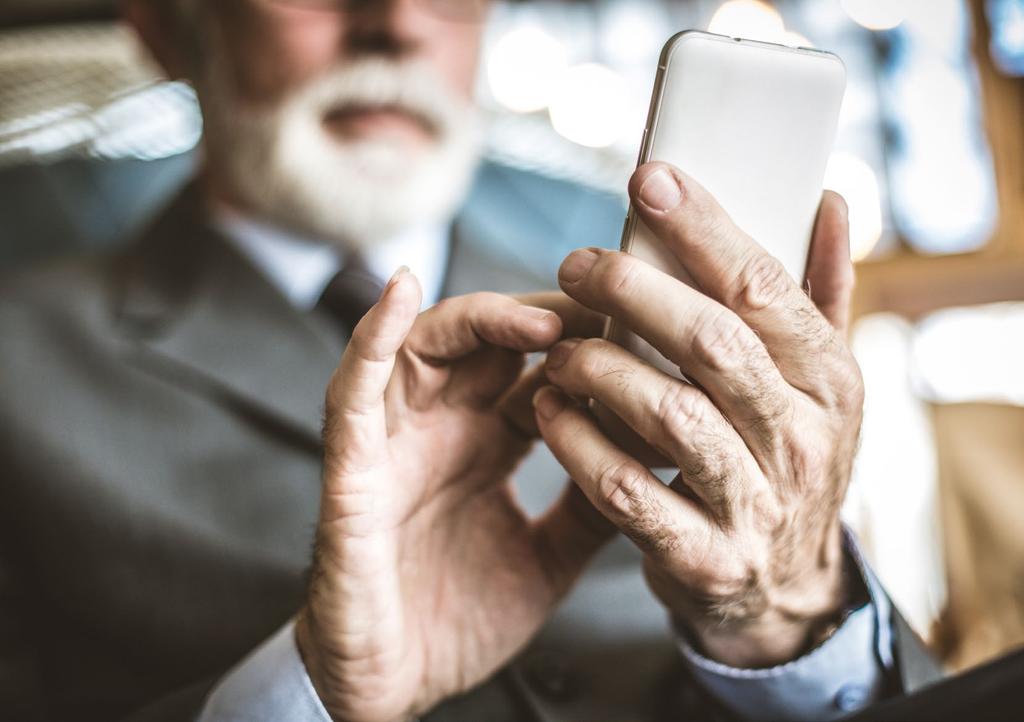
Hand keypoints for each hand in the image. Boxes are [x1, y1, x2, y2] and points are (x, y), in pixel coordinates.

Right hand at [296, 272, 608, 721]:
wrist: (393, 687)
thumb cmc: (459, 618)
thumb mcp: (548, 557)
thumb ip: (591, 504)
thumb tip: (657, 459)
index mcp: (486, 444)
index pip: (537, 370)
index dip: (584, 345)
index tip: (642, 328)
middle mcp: (442, 427)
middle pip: (490, 340)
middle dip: (548, 317)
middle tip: (606, 308)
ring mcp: (395, 439)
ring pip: (427, 344)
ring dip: (482, 319)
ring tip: (544, 318)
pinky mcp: (351, 467)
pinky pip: (353, 389)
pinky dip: (370, 336)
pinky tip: (399, 291)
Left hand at [534, 162, 861, 667]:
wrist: (784, 589)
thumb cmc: (787, 460)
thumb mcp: (819, 384)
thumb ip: (820, 295)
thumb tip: (828, 200)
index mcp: (831, 382)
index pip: (765, 289)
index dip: (705, 228)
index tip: (648, 181)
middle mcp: (803, 440)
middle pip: (711, 343)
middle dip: (634, 289)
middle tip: (576, 263)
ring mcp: (755, 505)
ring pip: (668, 414)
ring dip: (599, 366)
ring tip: (557, 345)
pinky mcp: (704, 558)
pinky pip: (627, 491)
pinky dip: (579, 444)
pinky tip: (550, 409)